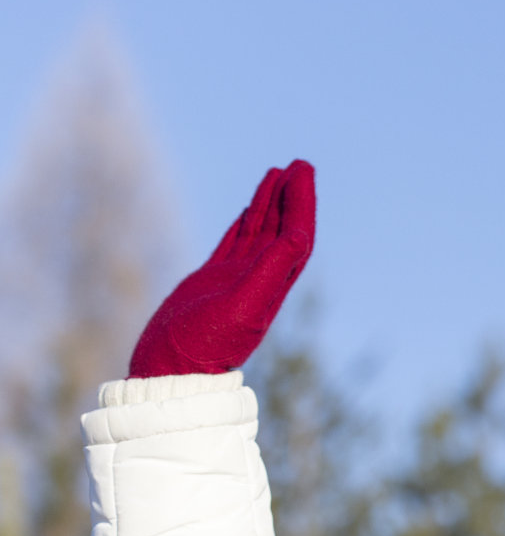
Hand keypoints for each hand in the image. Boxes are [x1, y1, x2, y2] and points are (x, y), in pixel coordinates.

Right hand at [128, 160, 315, 377]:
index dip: (302, 203)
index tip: (304, 171)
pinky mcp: (211, 281)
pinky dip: (243, 223)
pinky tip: (247, 208)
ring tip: (278, 173)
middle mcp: (259, 280)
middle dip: (292, 197)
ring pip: (259, 232)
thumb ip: (270, 270)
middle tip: (300, 164)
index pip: (295, 235)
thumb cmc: (204, 344)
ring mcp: (235, 279)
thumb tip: (299, 236)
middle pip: (282, 229)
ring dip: (269, 204)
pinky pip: (234, 244)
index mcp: (272, 285)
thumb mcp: (242, 305)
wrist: (171, 371)